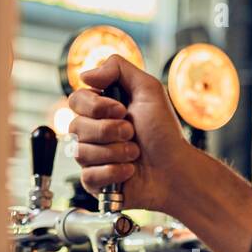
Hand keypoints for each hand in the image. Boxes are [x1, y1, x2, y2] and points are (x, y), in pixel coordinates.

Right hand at [67, 55, 195, 212]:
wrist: (175, 169)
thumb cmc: (164, 132)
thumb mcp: (148, 89)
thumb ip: (117, 68)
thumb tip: (84, 74)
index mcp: (101, 110)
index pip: (76, 100)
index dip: (97, 106)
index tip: (123, 110)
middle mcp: (92, 132)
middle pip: (75, 126)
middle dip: (110, 130)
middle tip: (132, 133)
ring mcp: (91, 158)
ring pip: (81, 152)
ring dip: (116, 152)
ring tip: (135, 153)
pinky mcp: (94, 183)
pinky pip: (88, 176)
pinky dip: (114, 173)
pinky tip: (129, 171)